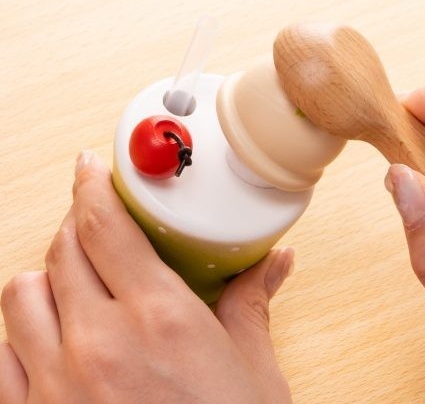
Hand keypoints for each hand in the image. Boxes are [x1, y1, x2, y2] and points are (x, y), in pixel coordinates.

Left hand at [0, 151, 293, 403]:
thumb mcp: (254, 370)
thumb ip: (251, 304)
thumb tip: (274, 264)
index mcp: (161, 319)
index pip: (104, 226)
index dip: (91, 186)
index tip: (89, 168)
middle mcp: (98, 344)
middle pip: (61, 251)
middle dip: (77, 230)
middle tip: (98, 230)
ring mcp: (55, 387)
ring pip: (20, 295)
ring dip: (45, 280)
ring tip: (73, 287)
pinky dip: (16, 338)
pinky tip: (43, 342)